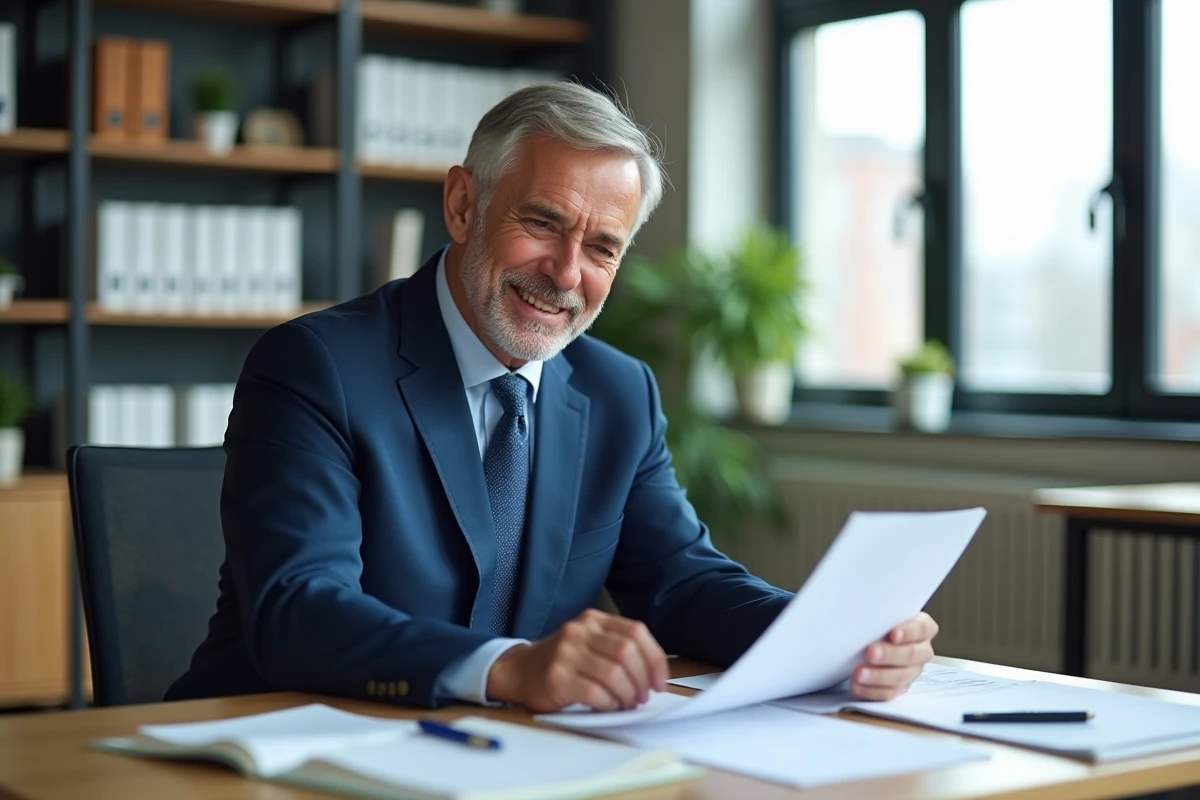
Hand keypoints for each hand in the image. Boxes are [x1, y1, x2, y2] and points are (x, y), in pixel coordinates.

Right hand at [485, 609, 668, 712]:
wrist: (518, 671)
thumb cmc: (562, 661)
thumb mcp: (589, 642)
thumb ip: (619, 648)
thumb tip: (654, 675)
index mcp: (593, 619)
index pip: (636, 632)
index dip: (655, 659)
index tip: (660, 682)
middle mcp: (579, 631)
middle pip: (628, 652)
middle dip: (642, 680)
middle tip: (641, 696)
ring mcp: (566, 653)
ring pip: (614, 674)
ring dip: (627, 694)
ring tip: (626, 703)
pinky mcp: (556, 677)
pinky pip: (594, 692)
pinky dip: (607, 704)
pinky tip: (606, 706)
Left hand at [850, 611, 938, 700]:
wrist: (866, 639)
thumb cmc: (875, 621)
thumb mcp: (879, 612)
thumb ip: (879, 610)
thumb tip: (860, 604)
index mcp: (921, 627)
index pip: (922, 628)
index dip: (909, 632)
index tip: (893, 634)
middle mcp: (920, 650)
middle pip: (912, 654)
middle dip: (890, 654)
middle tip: (870, 652)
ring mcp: (911, 671)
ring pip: (901, 677)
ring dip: (878, 676)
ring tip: (859, 673)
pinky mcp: (898, 688)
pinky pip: (888, 693)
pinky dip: (871, 691)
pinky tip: (857, 686)